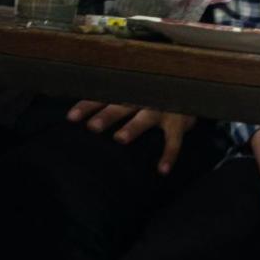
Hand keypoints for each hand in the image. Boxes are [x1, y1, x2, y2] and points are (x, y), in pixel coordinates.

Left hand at [65, 101, 197, 173]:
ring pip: (145, 118)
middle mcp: (142, 97)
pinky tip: (162, 169)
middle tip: (92, 127)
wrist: (188, 90)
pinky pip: (174, 140)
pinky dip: (169, 154)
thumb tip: (81, 117)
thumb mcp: (132, 94)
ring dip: (133, 127)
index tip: (70, 118)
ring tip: (120, 139)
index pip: (103, 97)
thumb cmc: (153, 95)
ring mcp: (161, 108)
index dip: (87, 106)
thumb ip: (112, 101)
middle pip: (121, 105)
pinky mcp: (178, 121)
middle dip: (107, 115)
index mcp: (127, 92)